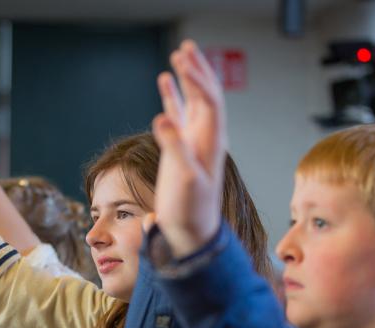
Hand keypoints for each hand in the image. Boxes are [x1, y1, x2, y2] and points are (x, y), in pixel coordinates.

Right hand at [152, 40, 225, 257]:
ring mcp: (193, 141)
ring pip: (193, 101)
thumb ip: (174, 147)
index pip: (210, 101)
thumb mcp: (182, 179)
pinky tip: (164, 81)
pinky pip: (177, 115)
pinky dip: (172, 96)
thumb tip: (162, 116)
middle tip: (187, 48)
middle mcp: (207, 137)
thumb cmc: (190, 210)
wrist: (190, 233)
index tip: (182, 65)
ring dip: (187, 77)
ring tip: (179, 55)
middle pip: (206, 94)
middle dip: (198, 70)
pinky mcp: (180, 149)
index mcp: (213, 142)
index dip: (198, 81)